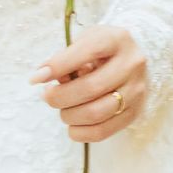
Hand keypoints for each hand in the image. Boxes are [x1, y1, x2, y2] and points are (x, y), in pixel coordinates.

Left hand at [32, 25, 148, 143]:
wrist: (131, 62)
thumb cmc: (102, 51)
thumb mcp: (85, 42)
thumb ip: (64, 57)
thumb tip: (41, 77)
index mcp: (118, 40)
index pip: (87, 52)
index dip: (59, 66)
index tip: (36, 79)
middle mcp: (132, 64)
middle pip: (90, 88)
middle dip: (59, 97)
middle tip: (47, 96)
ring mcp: (136, 90)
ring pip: (95, 113)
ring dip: (68, 115)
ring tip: (63, 109)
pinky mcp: (134, 112)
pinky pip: (101, 132)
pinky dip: (79, 132)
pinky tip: (73, 123)